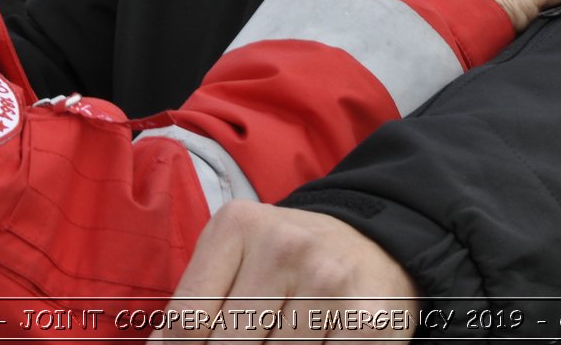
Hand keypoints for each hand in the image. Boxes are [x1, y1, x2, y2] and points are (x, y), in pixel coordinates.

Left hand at [149, 201, 416, 342]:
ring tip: (276, 338)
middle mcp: (283, 246)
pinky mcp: (366, 319)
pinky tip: (313, 343)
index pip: (187, 322)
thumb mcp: (236, 256)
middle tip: (246, 342)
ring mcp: (328, 281)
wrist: (373, 243)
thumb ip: (197, 300)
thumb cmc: (288, 260)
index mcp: (237, 226)